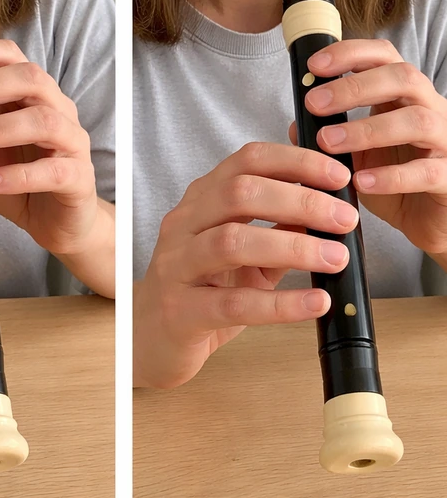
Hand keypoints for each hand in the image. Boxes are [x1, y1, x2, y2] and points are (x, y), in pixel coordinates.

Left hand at [0, 39, 99, 257]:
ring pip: (43, 121)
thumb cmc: (18, 182)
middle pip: (29, 78)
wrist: (55, 223)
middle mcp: (58, 109)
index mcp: (33, 95)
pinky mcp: (79, 178)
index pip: (10, 56)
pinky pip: (53, 171)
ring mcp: (73, 142)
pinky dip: (17, 176)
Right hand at [134, 142, 357, 388]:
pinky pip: (234, 304)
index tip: (339, 176)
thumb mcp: (244, 252)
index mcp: (201, 201)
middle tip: (345, 218)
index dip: (296, 162)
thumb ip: (279, 227)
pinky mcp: (180, 310)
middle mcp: (184, 225)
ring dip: (293, 246)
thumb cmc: (202, 289)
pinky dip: (281, 303)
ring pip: (232, 242)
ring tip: (337, 259)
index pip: (247, 160)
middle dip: (300, 200)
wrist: (151, 337)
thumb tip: (330, 207)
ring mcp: (177, 266)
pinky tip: (315, 303)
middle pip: (240, 193)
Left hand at [294, 39, 446, 257]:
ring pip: (418, 121)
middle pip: (404, 78)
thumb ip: (328, 136)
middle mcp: (431, 111)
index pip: (386, 57)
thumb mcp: (355, 155)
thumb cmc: (392, 180)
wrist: (428, 220)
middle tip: (315, 103)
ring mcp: (446, 142)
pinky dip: (391, 176)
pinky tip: (361, 181)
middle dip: (355, 87)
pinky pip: (427, 172)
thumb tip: (295, 126)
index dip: (352, 53)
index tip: (315, 65)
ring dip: (367, 130)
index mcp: (405, 97)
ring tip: (328, 143)